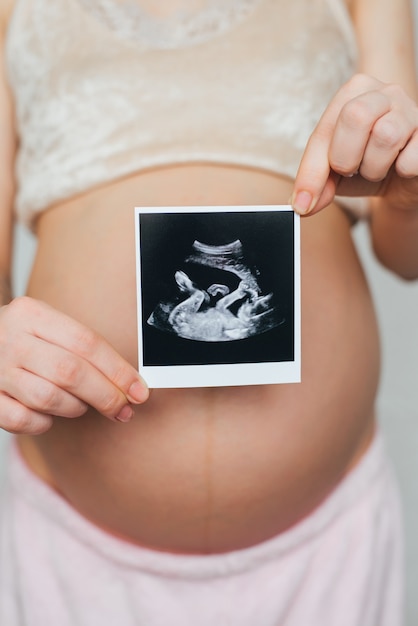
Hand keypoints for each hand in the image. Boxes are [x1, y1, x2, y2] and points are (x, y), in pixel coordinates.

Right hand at [0, 297, 148, 433]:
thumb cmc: (25, 339)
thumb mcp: (49, 327)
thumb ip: (85, 350)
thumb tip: (130, 383)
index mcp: (31, 314)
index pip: (86, 343)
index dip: (118, 370)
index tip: (139, 391)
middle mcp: (9, 338)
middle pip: (70, 372)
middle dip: (105, 395)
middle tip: (123, 409)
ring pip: (48, 398)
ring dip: (75, 408)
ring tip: (81, 405)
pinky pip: (23, 420)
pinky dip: (43, 422)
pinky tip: (48, 413)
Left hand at [292, 73, 417, 214]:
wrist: (402, 180)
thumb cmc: (366, 165)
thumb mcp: (334, 172)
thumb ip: (316, 182)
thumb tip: (301, 203)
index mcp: (354, 92)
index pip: (325, 129)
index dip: (311, 170)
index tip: (303, 202)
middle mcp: (385, 91)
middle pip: (355, 115)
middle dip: (345, 157)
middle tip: (351, 170)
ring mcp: (412, 110)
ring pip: (386, 135)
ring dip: (374, 167)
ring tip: (377, 168)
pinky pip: (411, 158)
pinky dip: (400, 171)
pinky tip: (400, 167)